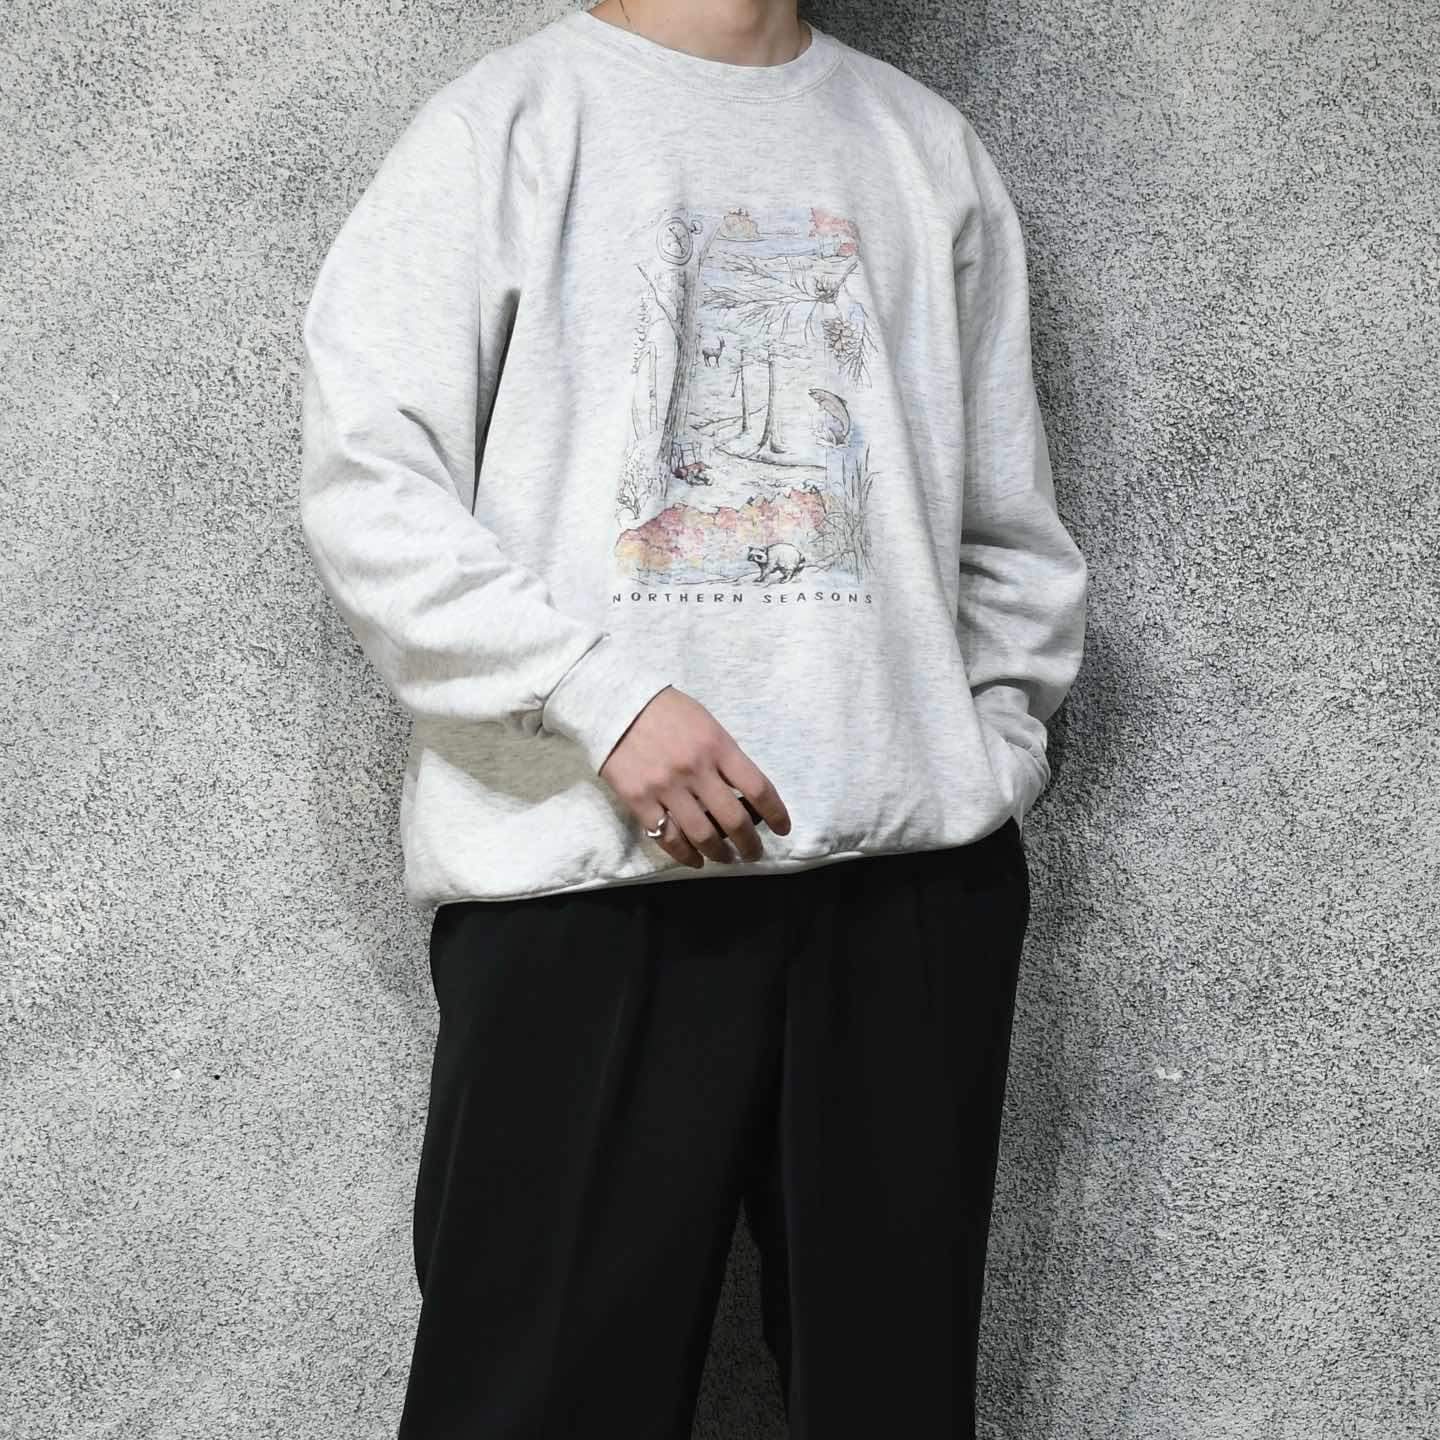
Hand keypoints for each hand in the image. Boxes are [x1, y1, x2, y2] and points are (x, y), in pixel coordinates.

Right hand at [599, 686, 791, 868]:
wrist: (615, 704)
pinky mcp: (639, 801)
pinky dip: (685, 855)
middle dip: (750, 843)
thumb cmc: (667, 710)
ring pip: (702, 835)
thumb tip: (743, 792)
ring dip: (720, 854)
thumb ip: (724, 755)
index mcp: (717, 746)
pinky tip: (695, 860)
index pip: (758, 788)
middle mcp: (696, 770)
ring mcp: (666, 787)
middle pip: (734, 819)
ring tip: (726, 859)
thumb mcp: (706, 722)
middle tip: (754, 853)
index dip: (776, 814)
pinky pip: (667, 838)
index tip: (783, 829)